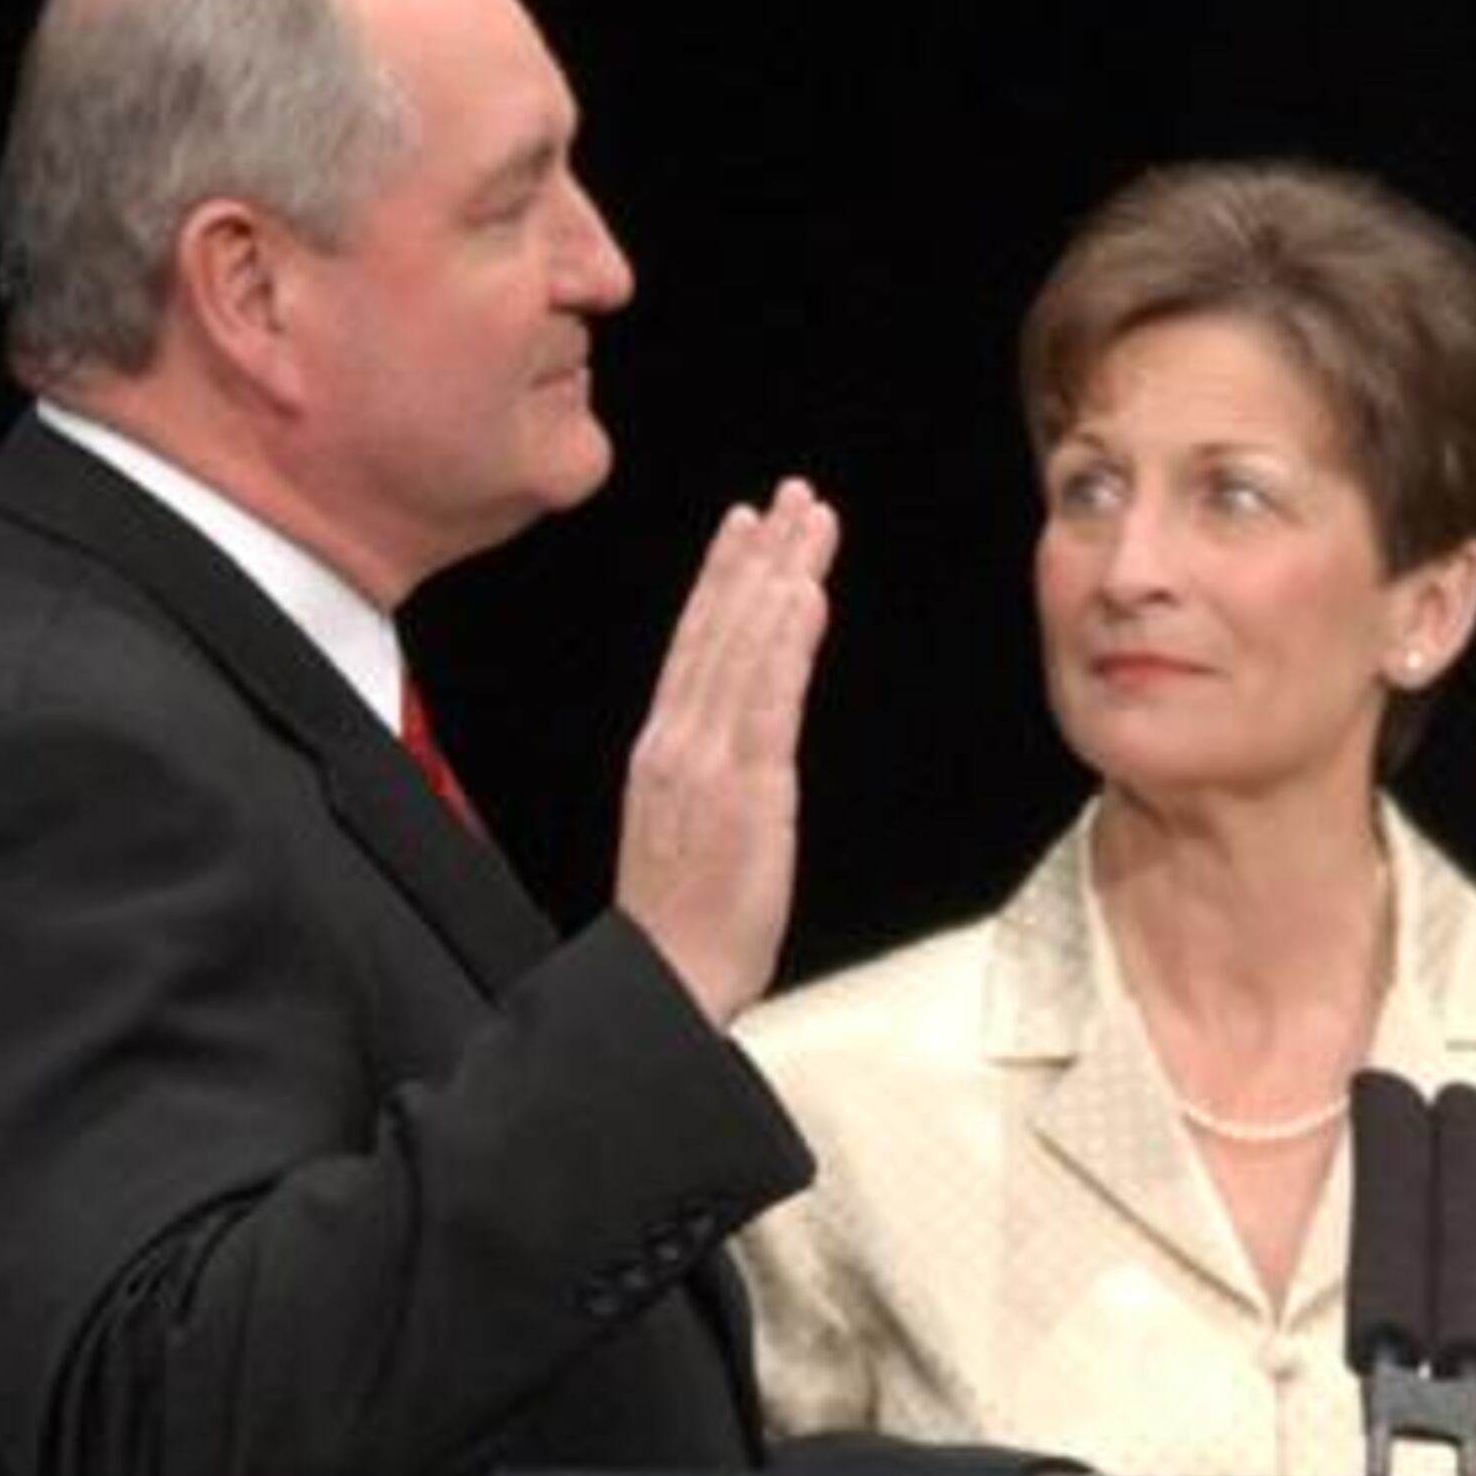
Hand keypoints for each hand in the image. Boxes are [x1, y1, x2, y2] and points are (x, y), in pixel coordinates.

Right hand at [616, 478, 839, 1027]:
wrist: (668, 980)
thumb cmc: (686, 917)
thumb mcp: (687, 825)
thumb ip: (707, 770)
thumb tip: (735, 735)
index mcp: (664, 747)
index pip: (695, 643)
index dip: (722, 577)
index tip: (746, 524)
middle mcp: (678, 740)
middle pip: (722, 627)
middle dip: (759, 555)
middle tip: (793, 495)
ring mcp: (708, 760)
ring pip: (746, 646)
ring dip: (781, 576)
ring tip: (811, 522)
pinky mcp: (745, 788)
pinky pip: (767, 699)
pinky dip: (784, 641)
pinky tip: (805, 595)